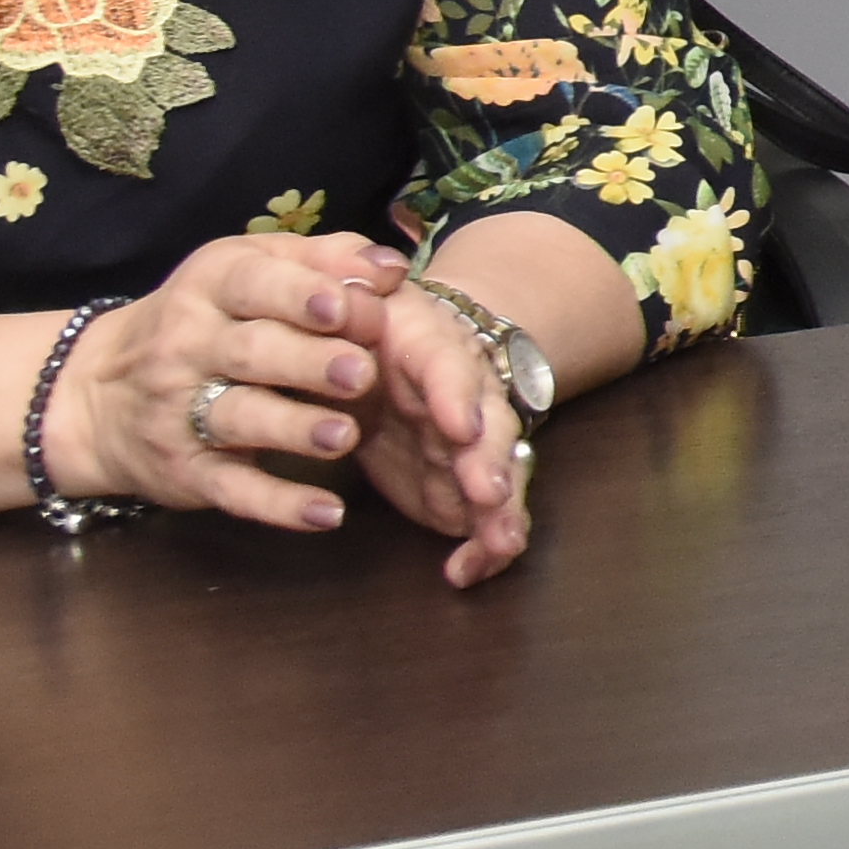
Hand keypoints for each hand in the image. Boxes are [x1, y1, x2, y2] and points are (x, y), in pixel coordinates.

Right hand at [58, 232, 413, 534]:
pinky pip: (233, 488)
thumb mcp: (250, 270)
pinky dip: (277, 505)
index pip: (252, 284)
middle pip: (250, 352)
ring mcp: (180, 411)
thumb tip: (391, 267)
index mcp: (211, 286)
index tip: (345, 306)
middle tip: (360, 372)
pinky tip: (326, 514)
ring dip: (293, 428)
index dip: (299, 294)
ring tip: (344, 436)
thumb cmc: (206, 321)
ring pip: (239, 418)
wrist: (95, 394)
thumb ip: (324, 261)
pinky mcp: (186, 470)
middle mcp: (187, 345)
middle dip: (307, 362)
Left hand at [334, 271, 537, 588]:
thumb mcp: (349, 298)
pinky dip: (480, 547)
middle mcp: (462, 395)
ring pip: (497, 475)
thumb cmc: (360, 325)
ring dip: (500, 510)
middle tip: (486, 495)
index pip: (447, 365)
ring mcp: (467, 445)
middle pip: (488, 427)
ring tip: (499, 544)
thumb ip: (350, 286)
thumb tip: (364, 276)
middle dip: (490, 462)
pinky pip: (480, 520)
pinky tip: (466, 571)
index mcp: (429, 348)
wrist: (387, 354)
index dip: (454, 395)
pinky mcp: (461, 487)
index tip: (457, 425)